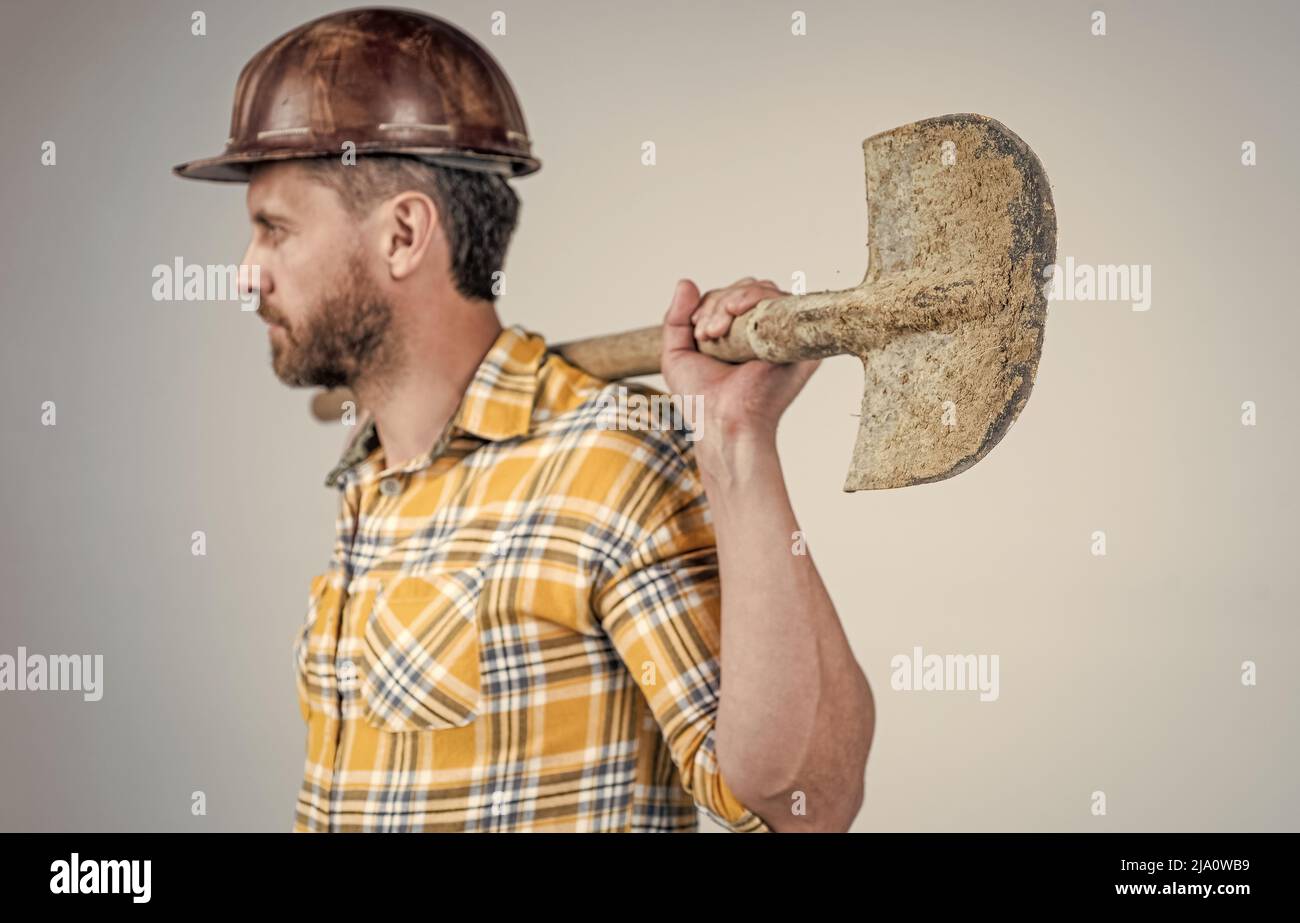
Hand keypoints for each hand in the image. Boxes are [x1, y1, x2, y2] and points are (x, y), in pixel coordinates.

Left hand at [659, 277, 820, 446]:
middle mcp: (764, 331)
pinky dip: (755, 298)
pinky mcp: (798, 338)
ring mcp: (782, 332)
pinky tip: (736, 314)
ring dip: (731, 302)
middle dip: (719, 303)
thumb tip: (685, 281)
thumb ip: (676, 317)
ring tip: (716, 332)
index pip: (730, 297)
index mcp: (741, 334)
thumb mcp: (677, 353)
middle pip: (746, 289)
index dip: (710, 303)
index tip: (696, 331)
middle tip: (706, 334)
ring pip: (762, 290)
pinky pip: (783, 300)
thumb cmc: (701, 397)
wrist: (722, 419)